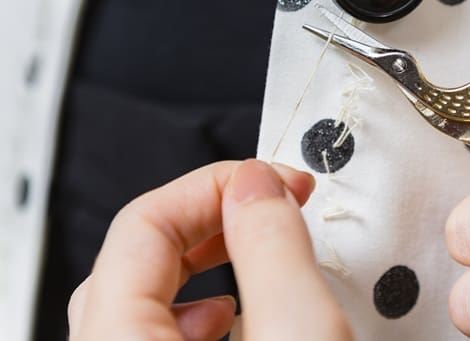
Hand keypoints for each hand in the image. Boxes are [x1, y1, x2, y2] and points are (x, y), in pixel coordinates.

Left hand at [68, 159, 351, 340]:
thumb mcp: (298, 333)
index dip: (217, 184)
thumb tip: (257, 183)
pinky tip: (231, 318)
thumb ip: (273, 249)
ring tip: (252, 249)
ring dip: (202, 259)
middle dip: (212, 216)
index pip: (143, 224)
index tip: (276, 179)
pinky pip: (154, 338)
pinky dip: (196, 311)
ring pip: (142, 300)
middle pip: (136, 258)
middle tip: (272, 201)